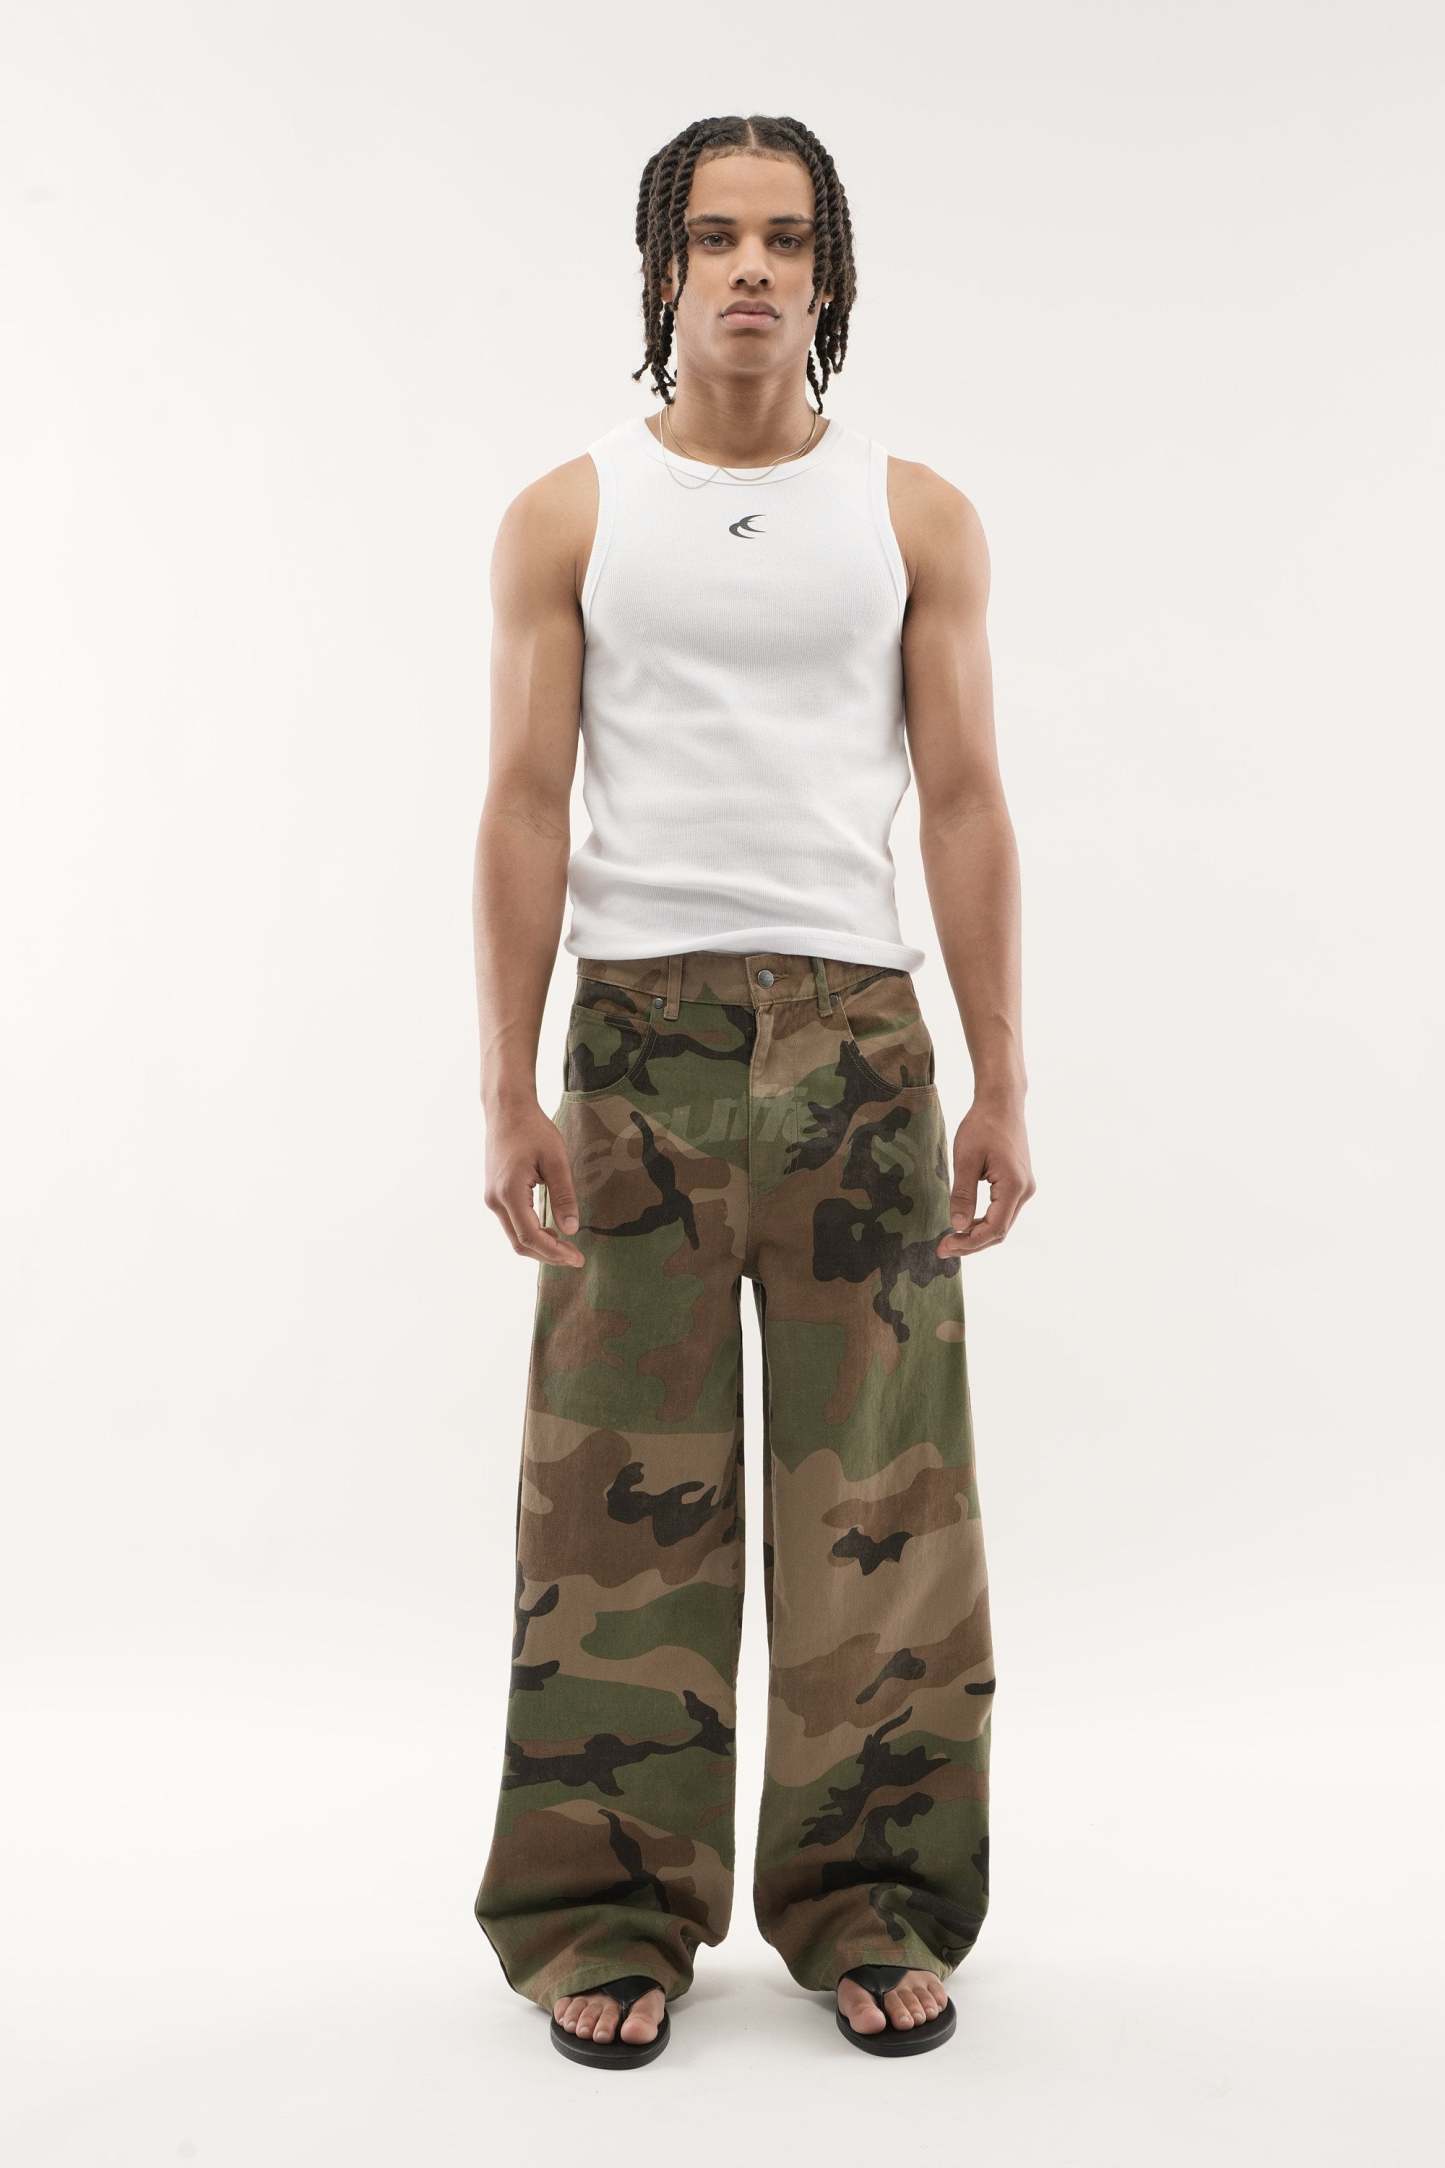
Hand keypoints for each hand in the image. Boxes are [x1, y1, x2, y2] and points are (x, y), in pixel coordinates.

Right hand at [483, 1103, 585, 1267]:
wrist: (507, 1110)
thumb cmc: (533, 1129)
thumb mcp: (556, 1160)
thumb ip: (563, 1196)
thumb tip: (571, 1229)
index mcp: (509, 1192)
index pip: (530, 1236)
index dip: (554, 1252)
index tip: (577, 1259)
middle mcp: (495, 1200)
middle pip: (520, 1243)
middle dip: (548, 1255)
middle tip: (576, 1257)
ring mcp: (492, 1198)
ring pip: (514, 1236)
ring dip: (540, 1246)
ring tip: (566, 1247)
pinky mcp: (494, 1194)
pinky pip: (512, 1223)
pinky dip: (531, 1233)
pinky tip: (550, 1231)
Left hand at [937, 1093, 1034, 1257]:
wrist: (1001, 1102)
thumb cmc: (982, 1125)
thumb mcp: (966, 1159)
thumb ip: (963, 1194)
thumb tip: (958, 1227)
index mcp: (1014, 1186)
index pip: (994, 1229)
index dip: (969, 1243)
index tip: (944, 1247)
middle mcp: (1025, 1191)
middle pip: (1000, 1231)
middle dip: (971, 1243)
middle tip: (942, 1249)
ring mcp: (1024, 1187)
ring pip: (1001, 1223)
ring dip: (977, 1234)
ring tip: (950, 1239)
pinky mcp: (1019, 1183)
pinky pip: (1002, 1211)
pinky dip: (984, 1221)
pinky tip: (964, 1224)